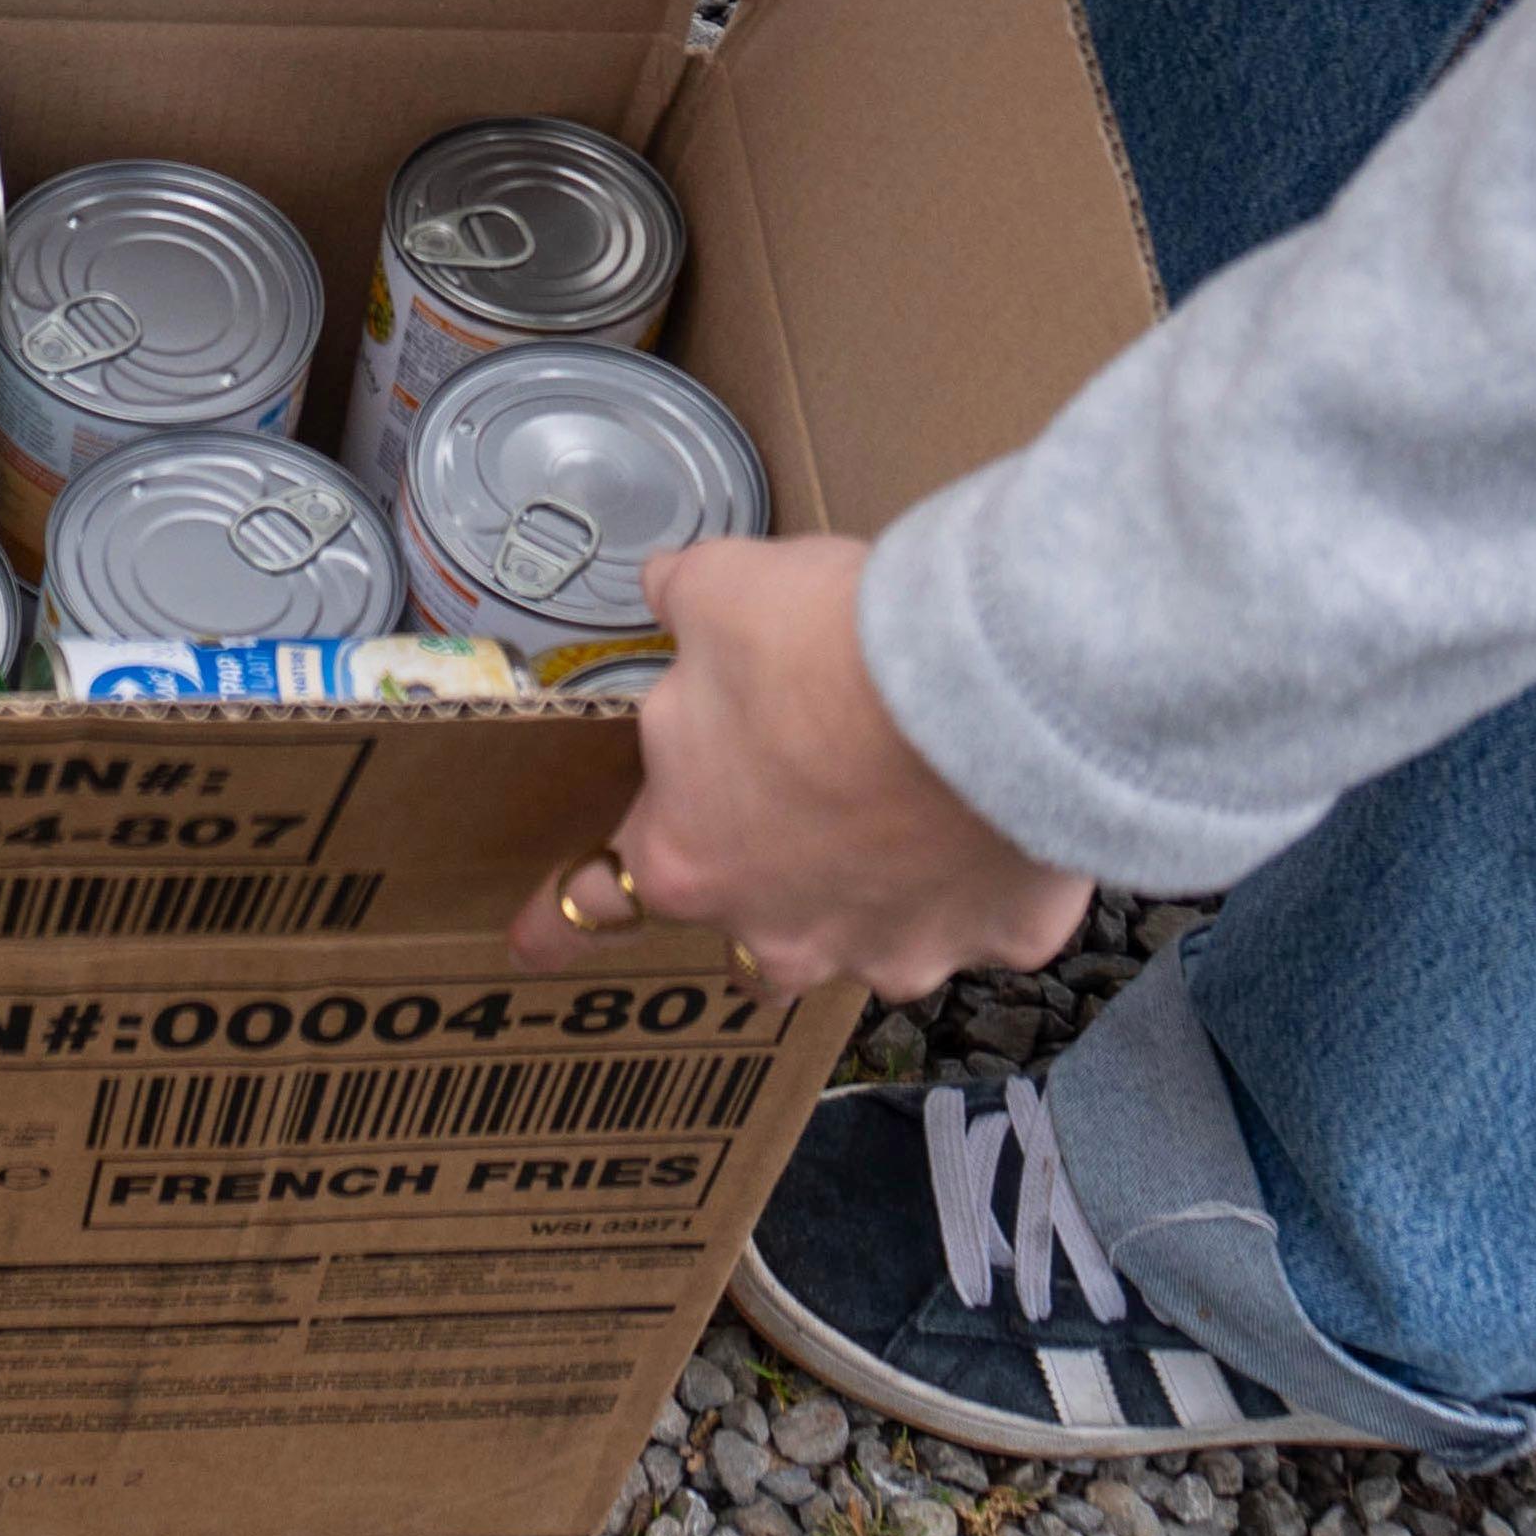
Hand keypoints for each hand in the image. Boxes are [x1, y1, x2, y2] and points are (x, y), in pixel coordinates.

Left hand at [505, 533, 1092, 1002]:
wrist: (982, 682)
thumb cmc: (824, 645)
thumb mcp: (721, 591)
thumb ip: (682, 602)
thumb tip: (667, 585)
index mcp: (687, 857)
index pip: (594, 902)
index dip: (558, 922)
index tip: (531, 947)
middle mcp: (781, 932)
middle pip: (746, 946)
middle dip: (758, 902)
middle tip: (781, 848)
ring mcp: (894, 950)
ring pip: (868, 948)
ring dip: (874, 900)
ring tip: (906, 835)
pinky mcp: (1003, 940)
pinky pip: (986, 919)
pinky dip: (989, 878)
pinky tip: (1004, 815)